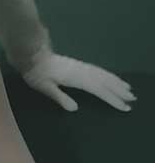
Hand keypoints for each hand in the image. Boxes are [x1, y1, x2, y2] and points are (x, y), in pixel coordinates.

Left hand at [19, 45, 136, 112]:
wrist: (29, 54)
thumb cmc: (35, 73)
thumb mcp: (44, 86)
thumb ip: (59, 96)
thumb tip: (75, 108)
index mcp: (75, 77)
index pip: (98, 89)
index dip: (112, 98)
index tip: (124, 106)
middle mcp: (80, 70)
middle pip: (103, 80)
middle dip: (119, 90)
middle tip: (132, 99)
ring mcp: (79, 66)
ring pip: (101, 74)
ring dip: (115, 81)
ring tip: (128, 88)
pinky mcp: (76, 65)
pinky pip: (96, 70)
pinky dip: (107, 74)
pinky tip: (110, 77)